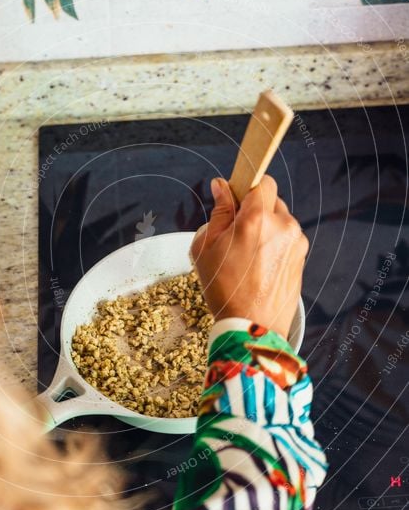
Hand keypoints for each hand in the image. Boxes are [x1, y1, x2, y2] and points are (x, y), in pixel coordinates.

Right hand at [190, 175, 308, 339]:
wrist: (252, 327)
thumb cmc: (225, 290)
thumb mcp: (207, 247)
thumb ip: (218, 212)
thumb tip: (222, 188)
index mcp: (257, 219)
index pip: (261, 182)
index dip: (246, 188)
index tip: (236, 198)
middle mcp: (283, 226)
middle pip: (271, 201)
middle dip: (255, 211)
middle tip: (236, 233)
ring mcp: (296, 243)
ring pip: (280, 221)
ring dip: (266, 229)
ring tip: (247, 255)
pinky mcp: (302, 259)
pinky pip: (287, 240)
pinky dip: (274, 246)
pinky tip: (259, 266)